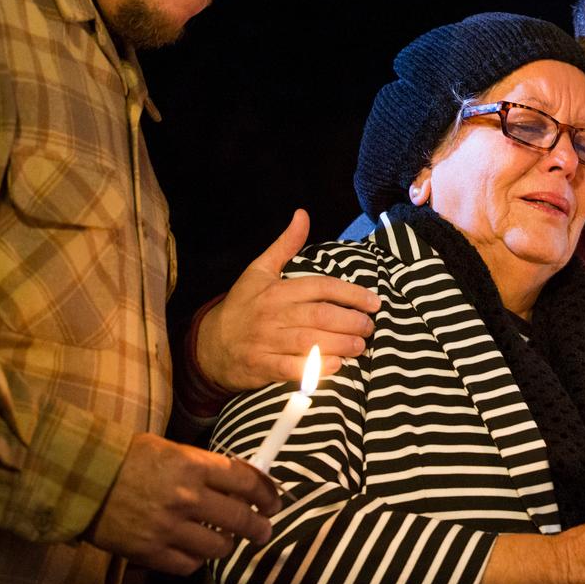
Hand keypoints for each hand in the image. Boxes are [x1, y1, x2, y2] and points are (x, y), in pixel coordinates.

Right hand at [87, 433, 281, 574]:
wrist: (81, 477)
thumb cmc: (129, 458)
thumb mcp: (174, 450)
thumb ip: (208, 466)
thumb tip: (243, 480)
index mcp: (195, 466)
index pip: (247, 482)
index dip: (267, 493)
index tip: (274, 501)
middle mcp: (187, 497)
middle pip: (241, 518)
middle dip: (260, 526)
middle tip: (264, 529)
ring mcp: (168, 527)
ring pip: (218, 546)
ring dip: (229, 545)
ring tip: (229, 541)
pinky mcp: (149, 551)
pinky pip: (189, 564)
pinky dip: (197, 560)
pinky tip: (197, 551)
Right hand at [196, 209, 379, 390]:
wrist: (210, 344)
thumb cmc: (243, 304)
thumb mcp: (260, 270)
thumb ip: (285, 245)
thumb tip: (303, 214)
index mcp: (276, 290)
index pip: (321, 287)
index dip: (351, 294)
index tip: (374, 302)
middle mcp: (273, 314)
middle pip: (319, 315)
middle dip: (350, 321)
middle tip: (369, 326)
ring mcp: (266, 342)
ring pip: (310, 342)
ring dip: (340, 344)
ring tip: (360, 346)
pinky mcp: (262, 367)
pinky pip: (293, 369)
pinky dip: (317, 369)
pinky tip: (337, 366)